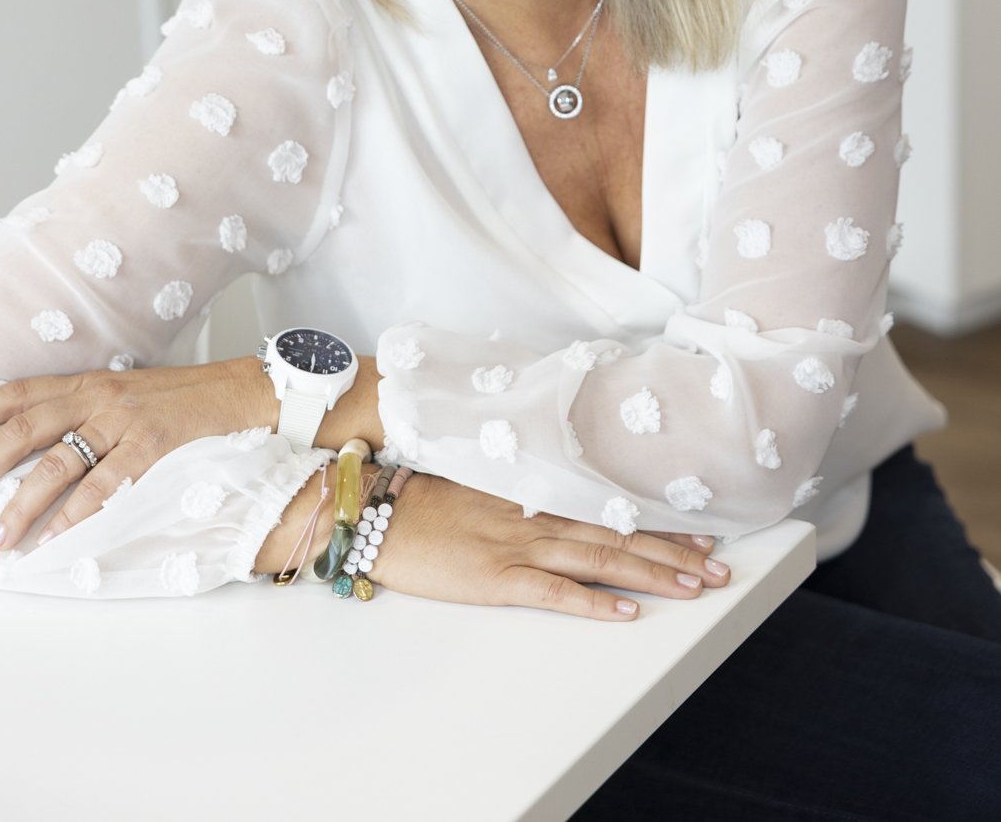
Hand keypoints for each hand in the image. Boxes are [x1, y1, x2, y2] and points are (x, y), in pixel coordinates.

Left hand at [0, 357, 275, 550]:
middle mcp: (100, 397)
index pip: (20, 393)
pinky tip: (54, 536)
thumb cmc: (182, 400)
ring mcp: (125, 421)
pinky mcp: (153, 446)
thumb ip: (86, 415)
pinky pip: (106, 484)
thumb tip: (41, 451)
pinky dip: (76, 513)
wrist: (241, 391)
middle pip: (26, 427)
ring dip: (22, 502)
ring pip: (59, 462)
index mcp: (89, 384)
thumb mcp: (127, 396)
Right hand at [355, 472, 731, 619]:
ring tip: (696, 587)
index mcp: (534, 493)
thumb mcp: (481, 485)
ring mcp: (518, 545)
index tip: (701, 531)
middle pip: (618, 533)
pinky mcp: (496, 577)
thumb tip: (558, 501)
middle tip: (720, 566)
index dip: (659, 522)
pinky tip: (625, 611)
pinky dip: (592, 601)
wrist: (377, 512)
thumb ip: (523, 493)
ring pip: (600, 558)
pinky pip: (554, 591)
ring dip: (652, 573)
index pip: (611, 508)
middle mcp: (537, 516)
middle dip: (673, 552)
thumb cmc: (423, 500)